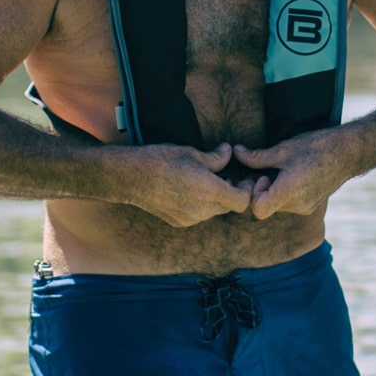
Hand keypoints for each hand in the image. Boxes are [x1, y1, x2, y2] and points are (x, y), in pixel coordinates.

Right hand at [114, 142, 252, 227]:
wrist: (130, 177)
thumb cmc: (161, 160)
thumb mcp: (192, 153)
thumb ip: (216, 158)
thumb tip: (228, 153)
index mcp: (209, 191)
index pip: (241, 201)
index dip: (246, 191)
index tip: (242, 179)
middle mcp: (202, 210)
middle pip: (228, 206)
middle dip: (231, 192)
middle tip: (226, 176)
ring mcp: (190, 219)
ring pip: (213, 211)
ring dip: (215, 198)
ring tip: (205, 181)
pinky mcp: (179, 222)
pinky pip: (199, 215)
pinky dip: (200, 205)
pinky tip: (189, 190)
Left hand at [233, 130, 349, 219]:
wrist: (349, 153)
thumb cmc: (317, 147)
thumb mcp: (283, 149)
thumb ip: (257, 157)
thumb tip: (236, 152)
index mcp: (289, 192)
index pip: (258, 210)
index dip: (255, 193)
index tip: (263, 176)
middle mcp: (297, 206)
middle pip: (267, 206)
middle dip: (264, 189)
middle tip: (271, 169)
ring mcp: (306, 208)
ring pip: (278, 205)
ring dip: (276, 189)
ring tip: (286, 169)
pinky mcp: (311, 206)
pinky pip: (290, 204)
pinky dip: (287, 192)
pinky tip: (296, 173)